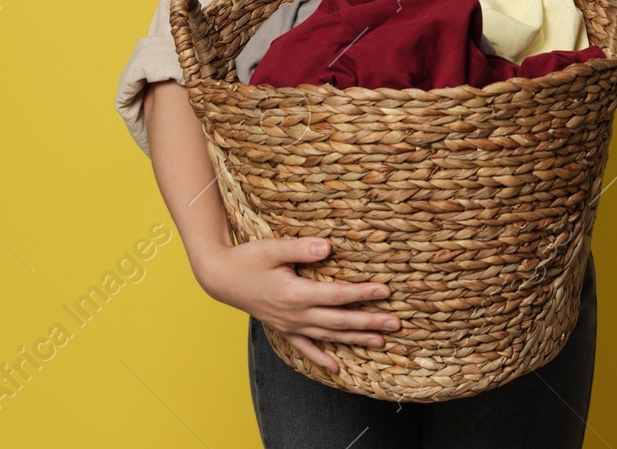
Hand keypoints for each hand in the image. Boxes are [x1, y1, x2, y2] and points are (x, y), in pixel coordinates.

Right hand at [197, 236, 398, 373]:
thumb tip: (329, 247)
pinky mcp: (283, 328)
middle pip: (339, 320)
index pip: (337, 295)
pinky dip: (320, 358)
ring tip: (380, 342)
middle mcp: (295, 314)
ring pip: (328, 335)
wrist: (220, 278)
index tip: (385, 291)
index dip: (362, 294)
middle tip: (396, 323)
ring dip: (354, 339)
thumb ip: (301, 248)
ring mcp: (289, 324)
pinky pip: (305, 347)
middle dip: (369, 322)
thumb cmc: (248, 258)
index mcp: (296, 294)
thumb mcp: (273, 248)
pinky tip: (336, 368)